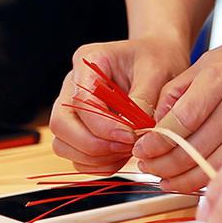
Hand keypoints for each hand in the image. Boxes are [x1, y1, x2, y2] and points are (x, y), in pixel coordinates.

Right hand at [48, 35, 190, 172]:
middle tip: (127, 147)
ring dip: (95, 157)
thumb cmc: (157, 59)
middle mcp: (73, 83)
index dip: (103, 125)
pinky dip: (98, 164)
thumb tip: (133, 130)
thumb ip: (143, 100)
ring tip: (128, 150)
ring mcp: (72, 107)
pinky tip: (122, 155)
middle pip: (61, 124)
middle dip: (93, 145)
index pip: (81, 101)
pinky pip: (77, 156)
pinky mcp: (80, 128)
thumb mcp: (157, 72)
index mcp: (89, 60)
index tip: (130, 136)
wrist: (160, 58)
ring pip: (63, 144)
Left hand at [134, 0, 221, 192]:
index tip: (140, 149)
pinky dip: (213, 179)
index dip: (155, 141)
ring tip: (164, 180)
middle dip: (162, 164)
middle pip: (193, 148)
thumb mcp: (215, 56)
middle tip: (145, 167)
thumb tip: (154, 119)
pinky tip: (196, 182)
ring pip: (214, 165)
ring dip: (183, 178)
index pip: (180, 120)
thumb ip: (182, 87)